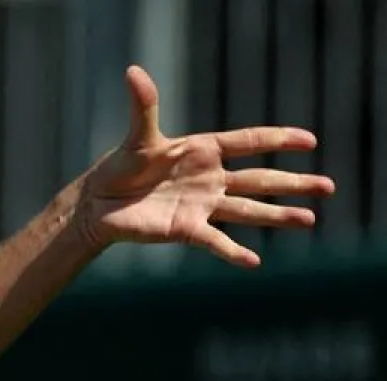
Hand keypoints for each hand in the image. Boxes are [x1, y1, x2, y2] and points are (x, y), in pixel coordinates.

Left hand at [76, 64, 335, 266]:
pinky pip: (214, 240)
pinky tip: (254, 261)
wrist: (99, 204)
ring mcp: (201, 205)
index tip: (309, 140)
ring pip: (248, 210)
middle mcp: (211, 178)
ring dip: (278, 215)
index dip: (278, 139)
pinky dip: (232, 251)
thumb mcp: (138, 136)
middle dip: (293, 182)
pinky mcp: (185, 229)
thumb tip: (133, 71)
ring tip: (310, 219)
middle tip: (328, 186)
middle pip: (260, 180)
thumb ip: (144, 106)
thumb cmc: (120, 167)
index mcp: (205, 150)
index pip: (249, 141)